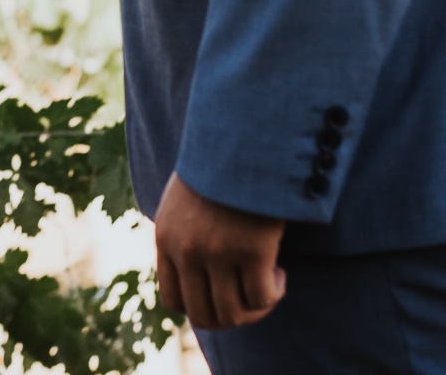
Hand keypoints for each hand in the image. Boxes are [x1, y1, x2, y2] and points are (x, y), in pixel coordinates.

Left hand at [155, 174, 285, 329]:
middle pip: (204, 315)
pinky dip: (273, 294)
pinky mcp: (251, 248)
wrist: (245, 130)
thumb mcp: (186, 196)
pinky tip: (280, 273)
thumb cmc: (221, 161)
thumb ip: (185, 232)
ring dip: (255, 308)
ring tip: (269, 283)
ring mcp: (216, 251)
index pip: (173, 301)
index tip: (224, 290)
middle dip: (231, 315)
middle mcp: (186, 249)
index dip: (202, 305)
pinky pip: (262, 297)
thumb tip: (200, 273)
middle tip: (252, 296)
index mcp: (166, 236)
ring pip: (233, 313)